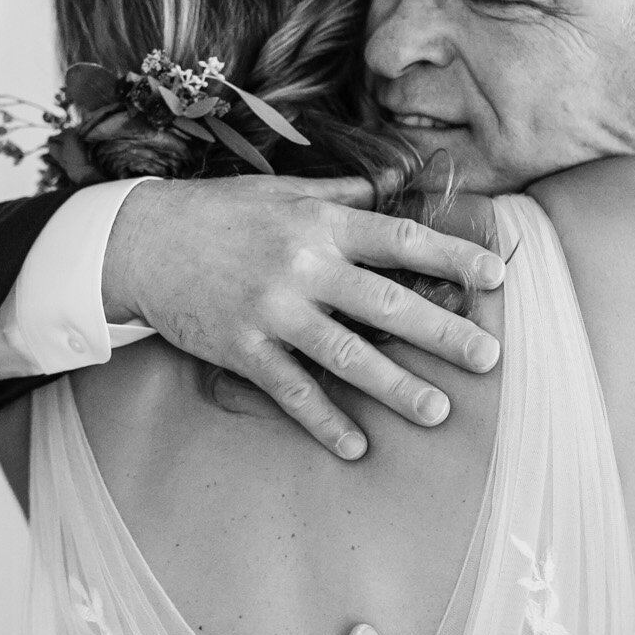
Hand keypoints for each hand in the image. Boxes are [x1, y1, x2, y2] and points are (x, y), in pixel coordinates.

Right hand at [103, 177, 505, 458]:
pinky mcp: (240, 348)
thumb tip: (387, 189)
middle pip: (386, 302)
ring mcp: (271, 310)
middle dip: (443, 332)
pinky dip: (324, 421)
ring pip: (345, 354)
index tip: (497, 278)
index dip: (451, 258)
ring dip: (395, 386)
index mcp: (319, 223)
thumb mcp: (279, 191)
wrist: (137, 240)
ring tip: (438, 411)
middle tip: (489, 358)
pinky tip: (357, 445)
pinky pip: (291, 390)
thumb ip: (337, 196)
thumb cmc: (215, 212)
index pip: (400, 238)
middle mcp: (301, 266)